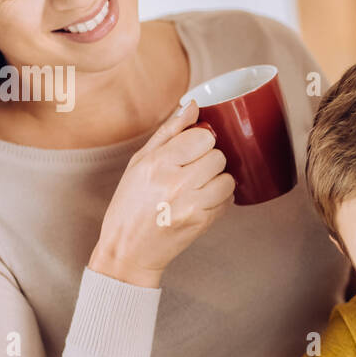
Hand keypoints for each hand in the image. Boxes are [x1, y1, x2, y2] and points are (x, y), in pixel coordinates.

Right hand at [89, 101, 234, 287]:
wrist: (128, 251)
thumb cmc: (130, 205)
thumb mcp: (139, 163)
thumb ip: (168, 132)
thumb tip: (193, 106)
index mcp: (157, 163)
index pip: (203, 137)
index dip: (201, 141)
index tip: (191, 149)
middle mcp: (175, 183)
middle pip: (218, 156)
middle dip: (209, 160)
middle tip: (193, 170)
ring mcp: (191, 205)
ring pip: (227, 178)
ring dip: (217, 180)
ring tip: (198, 186)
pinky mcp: (202, 223)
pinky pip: (227, 200)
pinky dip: (219, 199)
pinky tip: (201, 201)